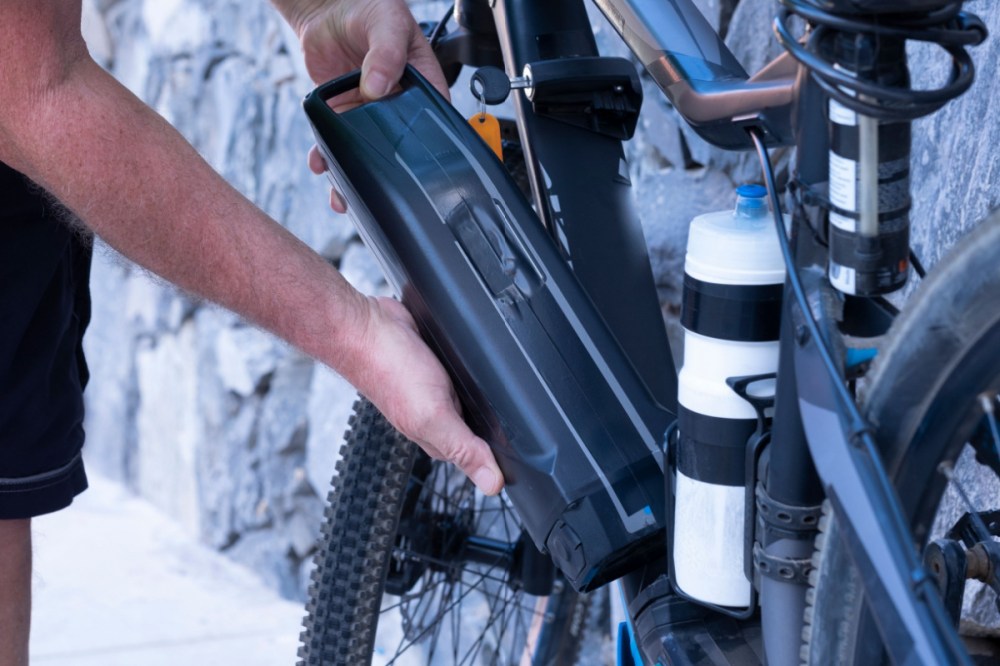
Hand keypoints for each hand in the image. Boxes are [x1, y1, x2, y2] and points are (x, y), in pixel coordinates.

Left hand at [288, 0, 449, 211]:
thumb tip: (379, 86)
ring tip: (343, 196)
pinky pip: (338, 137)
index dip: (425, 152)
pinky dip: (328, 153)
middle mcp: (398, 102)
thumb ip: (386, 53)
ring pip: (365, 149)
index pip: (431, 124)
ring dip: (352, 172)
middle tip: (374, 194)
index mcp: (422, 85)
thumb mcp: (387, 24)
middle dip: (384, 174)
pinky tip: (321, 164)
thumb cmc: (369, 6)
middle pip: (396, 146)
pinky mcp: (344, 109)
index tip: (414, 175)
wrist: (327, 5)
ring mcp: (370, 109)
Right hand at [347, 296, 504, 495]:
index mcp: (438, 436)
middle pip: (479, 424)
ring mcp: (435, 388)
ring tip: (503, 383)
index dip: (503, 451)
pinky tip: (479, 360)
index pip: (479, 454)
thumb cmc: (388, 370)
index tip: (531, 449)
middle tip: (521, 410)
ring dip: (487, 389)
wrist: (365, 326)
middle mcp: (437, 414)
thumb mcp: (433, 416)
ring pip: (472, 395)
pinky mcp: (436, 362)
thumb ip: (463, 448)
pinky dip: (473, 365)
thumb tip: (492, 485)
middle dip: (498, 418)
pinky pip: (463, 370)